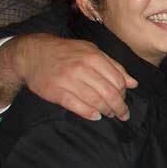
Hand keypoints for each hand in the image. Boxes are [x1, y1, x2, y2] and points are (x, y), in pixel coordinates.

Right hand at [13, 34, 137, 120]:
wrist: (33, 53)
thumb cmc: (66, 52)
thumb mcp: (91, 51)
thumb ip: (113, 66)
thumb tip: (133, 83)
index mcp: (93, 57)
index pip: (117, 80)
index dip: (124, 93)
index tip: (124, 100)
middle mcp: (82, 68)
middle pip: (109, 93)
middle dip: (119, 106)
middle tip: (122, 114)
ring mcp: (68, 81)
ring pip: (95, 101)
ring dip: (106, 111)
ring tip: (109, 114)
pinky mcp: (56, 92)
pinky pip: (77, 106)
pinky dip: (89, 113)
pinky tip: (96, 116)